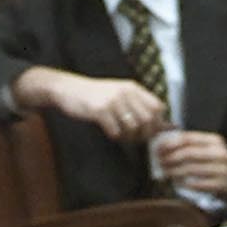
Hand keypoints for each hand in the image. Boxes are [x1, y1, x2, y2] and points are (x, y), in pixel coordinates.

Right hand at [40, 73, 168, 142]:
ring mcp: (113, 101)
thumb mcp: (118, 92)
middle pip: (148, 119)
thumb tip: (156, 123)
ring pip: (133, 127)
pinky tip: (110, 132)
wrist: (69, 89)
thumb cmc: (95, 95)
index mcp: (132, 88)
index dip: (157, 122)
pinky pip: (116, 131)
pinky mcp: (100, 110)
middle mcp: (125, 92)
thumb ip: (136, 104)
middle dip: (144, 133)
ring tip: (121, 135)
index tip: (149, 131)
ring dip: (129, 137)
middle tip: (135, 138)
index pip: (158, 106)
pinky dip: (115, 136)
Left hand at [155, 130, 226, 198]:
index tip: (158, 148)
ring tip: (164, 172)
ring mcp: (221, 170)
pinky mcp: (220, 185)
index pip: (189, 138)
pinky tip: (176, 182)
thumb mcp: (208, 148)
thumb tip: (163, 145)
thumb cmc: (216, 162)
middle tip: (159, 162)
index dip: (171, 143)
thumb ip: (190, 145)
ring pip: (191, 169)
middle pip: (189, 153)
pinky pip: (197, 184)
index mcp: (214, 140)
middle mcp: (219, 153)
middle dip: (170, 158)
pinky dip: (183, 183)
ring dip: (174, 171)